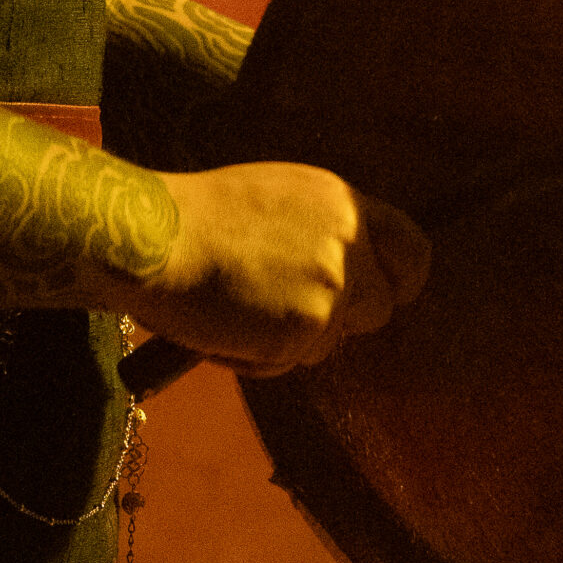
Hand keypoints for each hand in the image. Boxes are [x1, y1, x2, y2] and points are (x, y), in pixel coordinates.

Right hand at [119, 162, 432, 374]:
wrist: (152, 238)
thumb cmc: (193, 220)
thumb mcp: (275, 200)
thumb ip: (317, 231)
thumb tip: (341, 273)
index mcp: (340, 201)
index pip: (410, 245)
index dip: (402, 279)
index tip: (388, 296)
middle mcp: (347, 239)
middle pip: (380, 306)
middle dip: (341, 321)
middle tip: (291, 321)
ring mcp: (332, 284)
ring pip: (331, 341)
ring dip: (291, 341)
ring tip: (235, 312)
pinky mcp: (308, 326)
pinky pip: (292, 362)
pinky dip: (259, 359)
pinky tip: (222, 328)